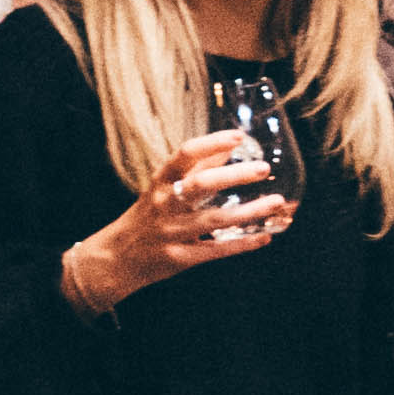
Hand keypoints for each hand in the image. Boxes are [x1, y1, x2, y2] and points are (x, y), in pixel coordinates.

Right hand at [63, 130, 290, 314]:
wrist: (116, 258)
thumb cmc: (147, 216)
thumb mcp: (164, 188)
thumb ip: (196, 167)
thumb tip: (230, 145)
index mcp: (160, 182)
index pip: (184, 155)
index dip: (211, 143)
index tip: (239, 136)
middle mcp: (165, 205)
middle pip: (201, 185)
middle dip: (234, 175)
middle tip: (263, 168)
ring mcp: (172, 233)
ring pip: (215, 220)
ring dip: (249, 212)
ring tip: (277, 202)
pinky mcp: (180, 258)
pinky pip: (216, 250)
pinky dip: (242, 244)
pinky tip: (264, 237)